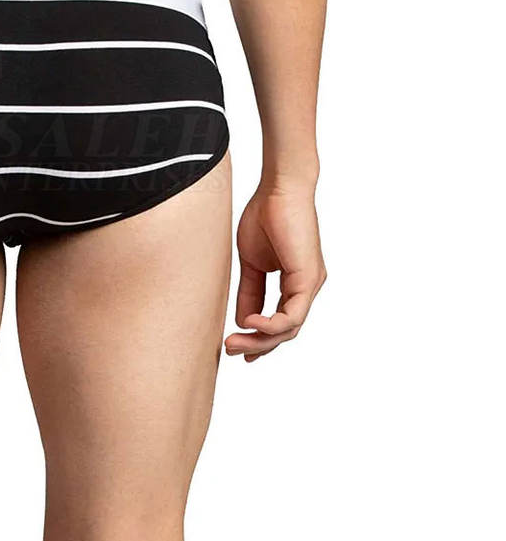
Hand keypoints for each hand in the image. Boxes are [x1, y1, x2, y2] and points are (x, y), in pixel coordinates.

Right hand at [225, 181, 325, 361]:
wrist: (278, 190)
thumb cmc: (265, 216)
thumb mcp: (251, 263)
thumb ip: (250, 291)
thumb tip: (244, 320)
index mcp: (294, 283)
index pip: (278, 321)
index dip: (257, 338)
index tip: (235, 347)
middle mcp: (305, 288)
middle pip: (284, 331)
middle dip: (257, 344)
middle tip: (232, 350)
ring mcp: (310, 285)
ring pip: (289, 329)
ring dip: (261, 340)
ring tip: (235, 341)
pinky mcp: (308, 279)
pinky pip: (293, 315)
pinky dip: (272, 325)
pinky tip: (250, 324)